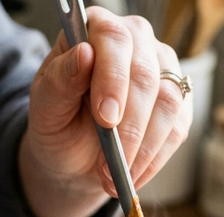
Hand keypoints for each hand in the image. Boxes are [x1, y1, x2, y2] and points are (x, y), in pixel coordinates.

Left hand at [19, 6, 192, 216]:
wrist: (73, 157)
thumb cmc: (58, 124)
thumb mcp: (46, 108)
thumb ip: (60, 81)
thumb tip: (84, 54)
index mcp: (97, 30)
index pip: (115, 40)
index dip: (113, 79)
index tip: (106, 119)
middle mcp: (136, 41)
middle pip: (146, 75)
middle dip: (128, 127)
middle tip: (107, 164)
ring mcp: (161, 69)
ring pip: (168, 103)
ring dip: (142, 149)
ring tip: (113, 178)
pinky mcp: (178, 103)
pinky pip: (177, 129)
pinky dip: (154, 159)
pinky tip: (132, 177)